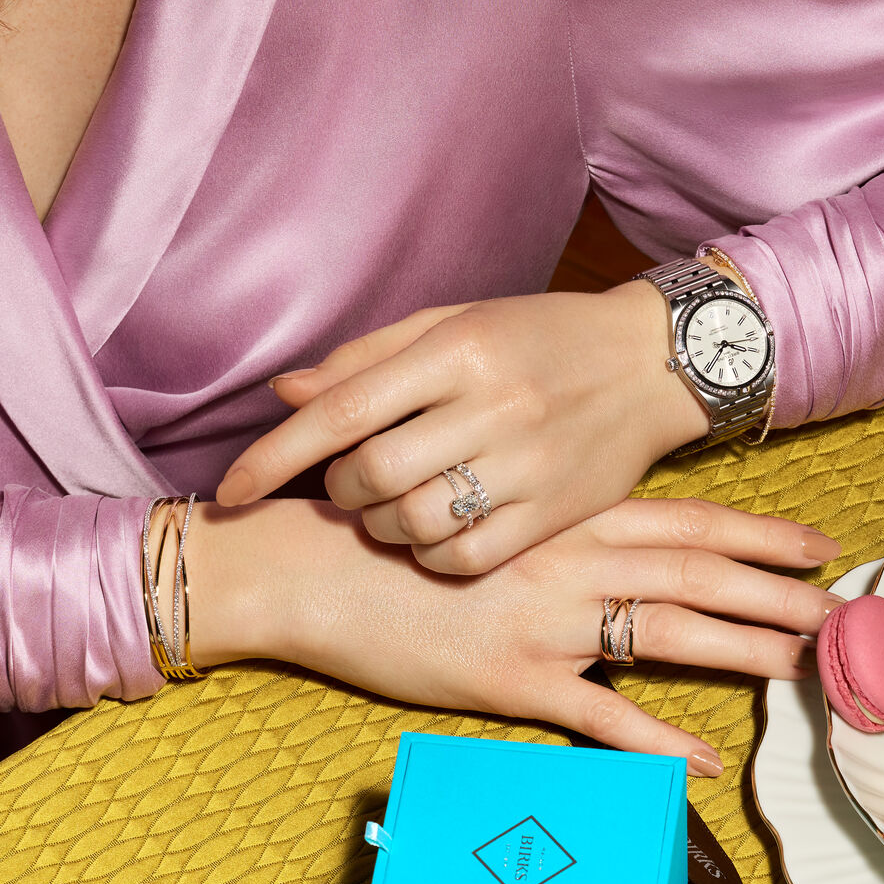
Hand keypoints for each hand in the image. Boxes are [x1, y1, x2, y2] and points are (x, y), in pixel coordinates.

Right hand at [187, 494, 837, 771]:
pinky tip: (702, 766)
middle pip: (702, 573)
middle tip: (848, 619)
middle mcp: (572, 559)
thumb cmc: (385, 526)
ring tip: (808, 673)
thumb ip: (543, 514)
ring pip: (672, 633)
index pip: (688, 519)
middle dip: (782, 595)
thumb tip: (598, 531)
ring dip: (748, 651)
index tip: (820, 546)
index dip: (761, 533)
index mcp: (567, 515)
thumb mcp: (478, 503)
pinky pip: (600, 717)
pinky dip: (655, 742)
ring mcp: (547, 621)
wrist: (310, 564)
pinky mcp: (512, 681)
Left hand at [215, 283, 747, 573]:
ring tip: (390, 508)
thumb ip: (366, 362)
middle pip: (370, 474)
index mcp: (456, 350)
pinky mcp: (554, 513)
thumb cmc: (539, 339)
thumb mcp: (454, 326)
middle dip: (340, 488)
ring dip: (380, 526)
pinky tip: (431, 536)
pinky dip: (429, 557)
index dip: (273, 456)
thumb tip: (285, 394)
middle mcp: (491, 405)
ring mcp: (527, 464)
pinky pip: (463, 558)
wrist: (652, 366)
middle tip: (350, 482)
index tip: (231, 491)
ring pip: (411, 523)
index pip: (341, 410)